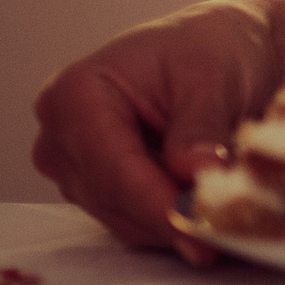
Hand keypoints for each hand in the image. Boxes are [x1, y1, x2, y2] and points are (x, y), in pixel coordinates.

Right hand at [30, 0, 284, 267]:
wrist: (221, 48)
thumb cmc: (212, 49)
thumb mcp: (213, 78)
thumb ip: (201, 127)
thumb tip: (195, 173)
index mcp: (76, 93)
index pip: (110, 166)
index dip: (154, 203)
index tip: (196, 229)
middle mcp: (60, 132)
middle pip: (109, 197)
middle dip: (166, 219)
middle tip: (223, 236)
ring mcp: (74, 163)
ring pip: (119, 216)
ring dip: (170, 224)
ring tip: (224, 220)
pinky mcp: (96, 185)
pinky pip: (129, 219)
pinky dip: (168, 222)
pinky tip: (207, 214)